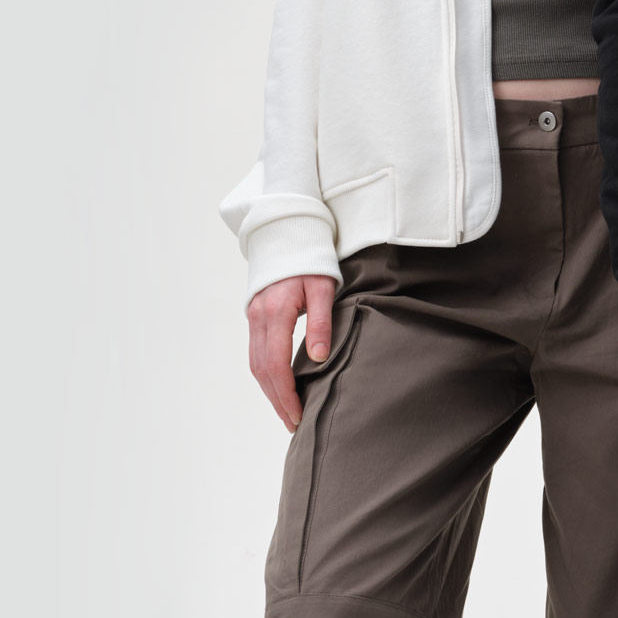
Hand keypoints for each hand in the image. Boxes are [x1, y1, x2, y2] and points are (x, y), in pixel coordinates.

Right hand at [247, 274, 337, 432]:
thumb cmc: (311, 260)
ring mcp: (253, 318)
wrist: (289, 235)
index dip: (286, 393)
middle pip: (262, 370)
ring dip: (269, 391)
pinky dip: (266, 375)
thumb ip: (320, 321)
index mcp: (276, 311)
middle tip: (293, 423)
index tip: (298, 413)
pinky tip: (279, 387)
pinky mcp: (254, 317)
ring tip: (287, 412)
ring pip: (255, 364)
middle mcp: (259, 318)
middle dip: (277, 400)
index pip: (276, 363)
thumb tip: (320, 357)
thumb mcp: (323, 287)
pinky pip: (256, 353)